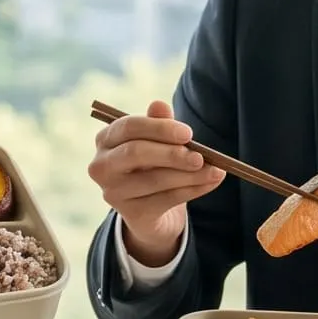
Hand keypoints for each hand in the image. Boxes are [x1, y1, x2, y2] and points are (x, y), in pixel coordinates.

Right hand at [87, 99, 222, 267]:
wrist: (150, 210)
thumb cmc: (153, 165)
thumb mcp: (157, 142)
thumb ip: (158, 124)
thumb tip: (160, 104)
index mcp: (106, 139)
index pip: (128, 127)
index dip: (159, 128)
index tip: (188, 133)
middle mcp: (102, 166)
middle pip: (135, 153)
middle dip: (172, 154)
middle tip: (201, 156)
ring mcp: (113, 192)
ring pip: (155, 179)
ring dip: (190, 175)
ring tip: (215, 170)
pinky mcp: (131, 213)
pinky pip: (166, 199)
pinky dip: (193, 190)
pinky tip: (210, 182)